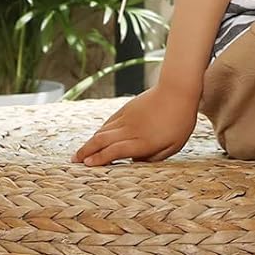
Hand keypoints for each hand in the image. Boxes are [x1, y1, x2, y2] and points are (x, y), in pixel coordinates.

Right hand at [71, 83, 200, 165]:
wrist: (178, 89)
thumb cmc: (180, 121)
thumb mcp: (173, 146)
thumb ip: (153, 158)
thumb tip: (135, 162)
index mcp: (142, 142)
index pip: (114, 152)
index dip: (99, 159)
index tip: (87, 164)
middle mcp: (130, 130)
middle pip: (102, 141)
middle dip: (86, 152)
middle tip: (73, 161)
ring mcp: (127, 117)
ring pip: (102, 131)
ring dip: (89, 142)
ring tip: (79, 153)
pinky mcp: (126, 108)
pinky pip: (109, 121)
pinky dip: (100, 131)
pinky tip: (95, 137)